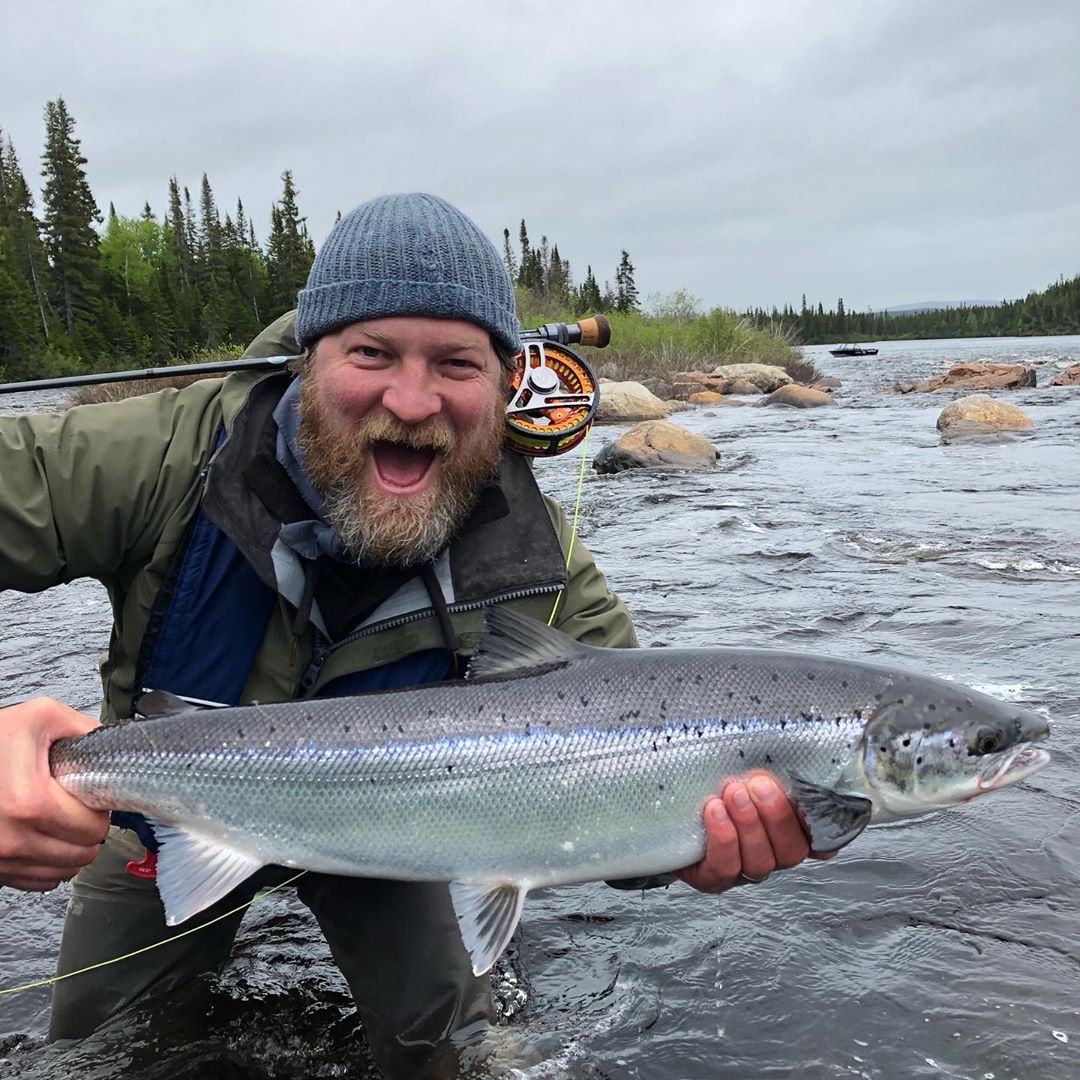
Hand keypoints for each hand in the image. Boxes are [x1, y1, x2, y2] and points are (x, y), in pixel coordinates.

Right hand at [0, 697, 108, 891]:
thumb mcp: (41, 717)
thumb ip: (85, 730)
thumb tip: (115, 747)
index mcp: (28, 802)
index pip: (92, 828)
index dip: (99, 809)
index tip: (89, 794)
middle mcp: (10, 839)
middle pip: (82, 853)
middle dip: (88, 829)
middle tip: (77, 806)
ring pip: (63, 871)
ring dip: (71, 848)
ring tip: (61, 819)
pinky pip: (38, 881)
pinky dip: (49, 863)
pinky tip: (45, 837)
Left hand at [675, 770, 834, 893]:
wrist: (669, 809)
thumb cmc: (713, 782)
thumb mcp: (743, 769)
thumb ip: (767, 767)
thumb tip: (793, 753)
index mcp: (787, 830)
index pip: (818, 838)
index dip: (821, 827)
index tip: (810, 803)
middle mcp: (770, 854)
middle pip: (790, 851)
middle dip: (776, 816)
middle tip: (757, 785)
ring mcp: (743, 870)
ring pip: (760, 861)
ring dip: (748, 824)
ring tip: (732, 792)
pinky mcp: (713, 879)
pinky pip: (725, 868)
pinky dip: (723, 838)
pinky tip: (714, 810)